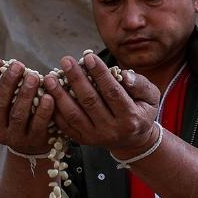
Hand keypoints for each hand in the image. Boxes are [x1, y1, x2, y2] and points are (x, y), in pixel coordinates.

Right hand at [0, 57, 54, 153]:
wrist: (31, 145)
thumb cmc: (12, 116)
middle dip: (8, 83)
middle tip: (18, 65)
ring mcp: (15, 138)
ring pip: (18, 114)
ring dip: (26, 94)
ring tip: (34, 76)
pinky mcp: (34, 140)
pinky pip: (38, 124)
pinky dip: (43, 110)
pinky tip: (49, 96)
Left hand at [43, 53, 159, 155]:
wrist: (132, 141)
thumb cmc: (141, 111)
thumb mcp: (151, 97)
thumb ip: (141, 84)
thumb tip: (124, 75)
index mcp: (130, 118)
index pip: (112, 92)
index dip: (100, 74)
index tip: (88, 57)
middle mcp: (111, 130)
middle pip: (90, 101)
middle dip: (76, 79)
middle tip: (66, 60)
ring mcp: (95, 137)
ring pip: (74, 114)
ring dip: (59, 95)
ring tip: (50, 78)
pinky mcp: (83, 141)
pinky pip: (65, 125)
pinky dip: (54, 110)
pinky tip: (47, 95)